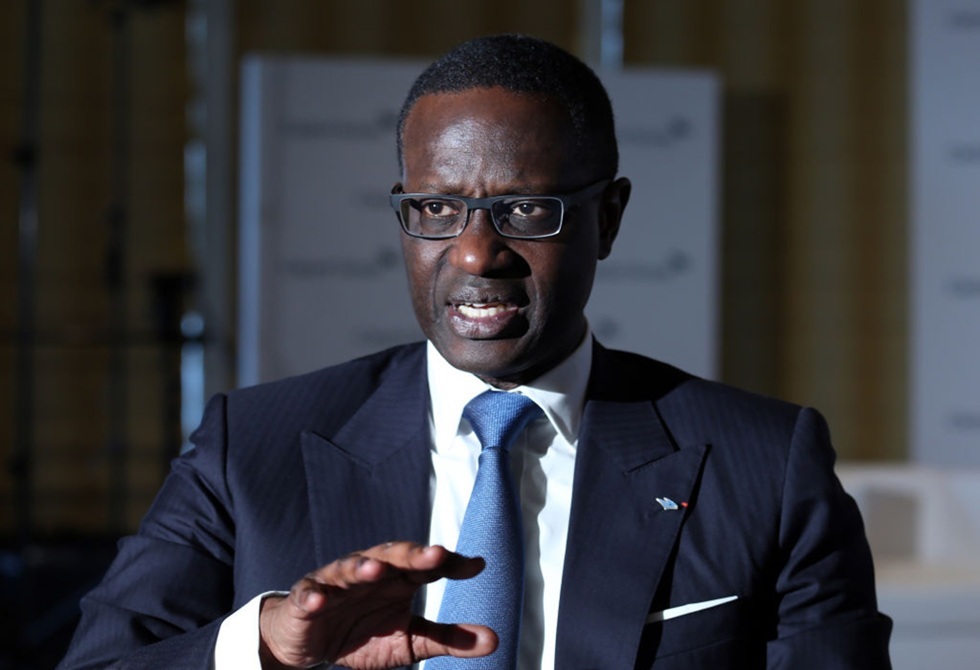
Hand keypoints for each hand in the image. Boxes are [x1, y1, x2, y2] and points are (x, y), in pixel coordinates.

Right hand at [259, 541, 496, 668]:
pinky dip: (314, 596)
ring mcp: (337, 582)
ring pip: (351, 568)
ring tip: (375, 571)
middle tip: (435, 554)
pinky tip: (320, 601)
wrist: (311, 643)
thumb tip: (494, 640)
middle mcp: (372, 571)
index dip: (451, 563)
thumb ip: (448, 638)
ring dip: (362, 567)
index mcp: (399, 578)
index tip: (477, 566)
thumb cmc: (364, 635)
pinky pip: (310, 595)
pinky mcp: (308, 598)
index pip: (429, 565)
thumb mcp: (410, 641)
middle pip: (393, 556)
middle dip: (413, 554)